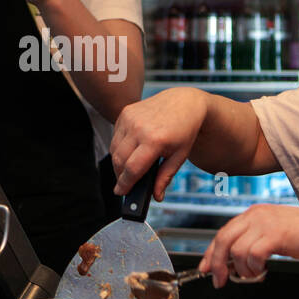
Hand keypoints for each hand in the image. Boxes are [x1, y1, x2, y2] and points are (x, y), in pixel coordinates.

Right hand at [110, 87, 208, 201]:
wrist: (184, 102)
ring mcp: (130, 118)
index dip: (124, 184)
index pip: (132, 168)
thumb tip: (156, 196)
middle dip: (120, 176)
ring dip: (119, 162)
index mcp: (155, 140)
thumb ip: (165, 177)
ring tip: (129, 168)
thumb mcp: (180, 156)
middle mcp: (139, 128)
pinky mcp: (125, 112)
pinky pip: (116, 136)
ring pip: (114, 149)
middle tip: (125, 184)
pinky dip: (119, 147)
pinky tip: (130, 150)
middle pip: (119, 160)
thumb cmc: (184, 129)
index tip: (120, 192)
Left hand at [199, 204, 298, 286]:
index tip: (206, 267)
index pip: (223, 233)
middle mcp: (254, 216)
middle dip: (217, 263)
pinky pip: (253, 256)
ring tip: (253, 274)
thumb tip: (233, 261)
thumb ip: (252, 240)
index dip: (211, 252)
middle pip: (223, 240)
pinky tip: (262, 270)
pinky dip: (254, 268)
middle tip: (219, 280)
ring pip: (237, 251)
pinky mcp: (274, 235)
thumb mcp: (271, 231)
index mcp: (252, 214)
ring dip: (242, 269)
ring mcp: (264, 224)